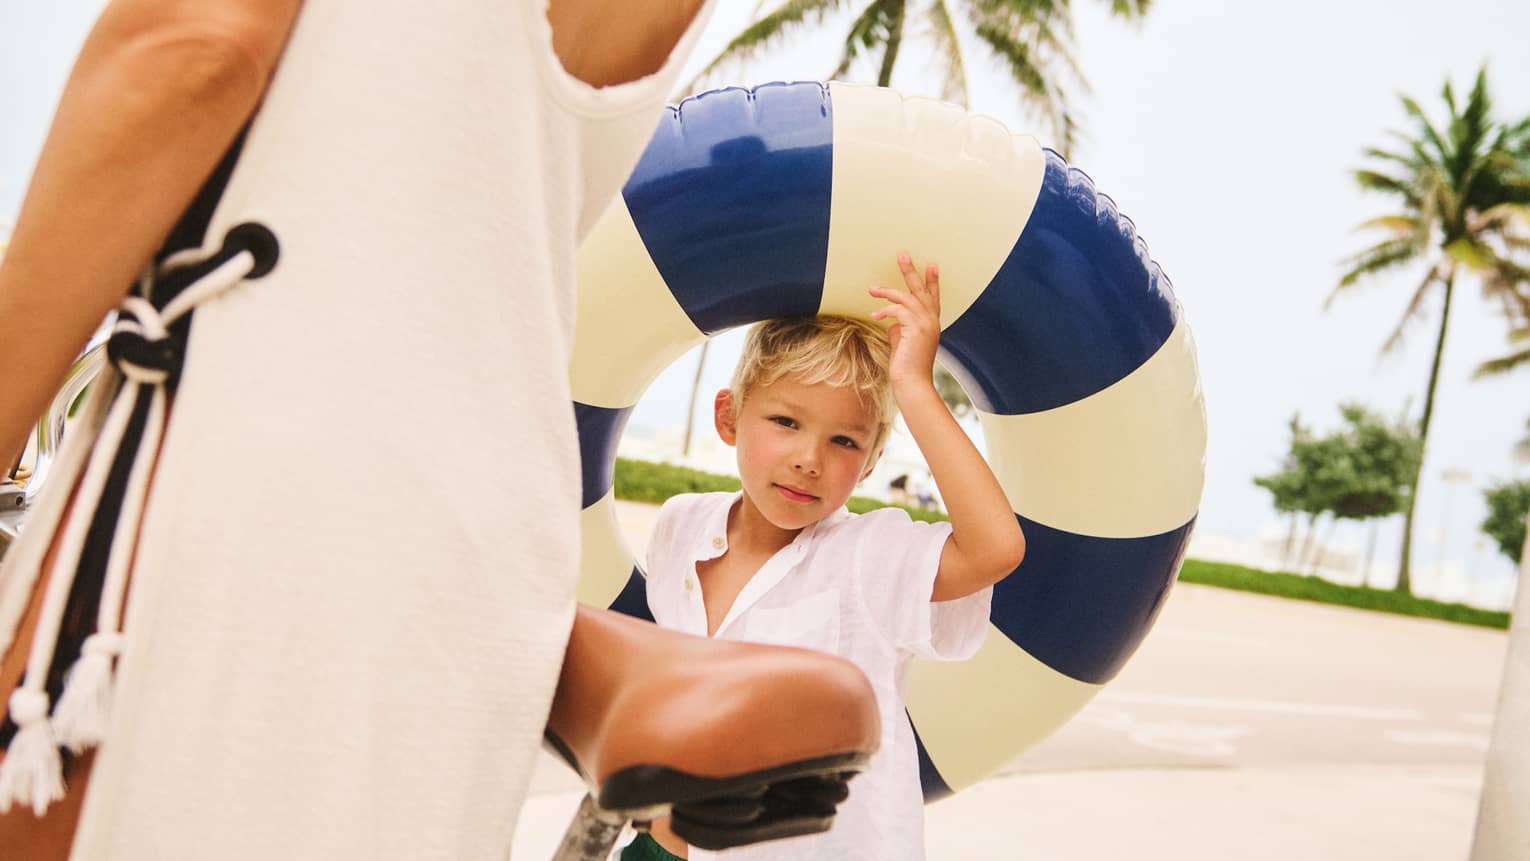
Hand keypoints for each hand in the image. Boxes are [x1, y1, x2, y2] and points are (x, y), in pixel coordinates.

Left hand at [868, 253, 940, 394]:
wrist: (912, 383)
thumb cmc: (906, 366)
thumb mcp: (903, 342)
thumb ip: (900, 327)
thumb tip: (890, 319)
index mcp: (931, 323)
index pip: (933, 297)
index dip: (932, 281)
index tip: (931, 265)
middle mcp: (932, 321)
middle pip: (921, 290)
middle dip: (911, 271)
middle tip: (903, 254)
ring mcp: (925, 323)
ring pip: (907, 297)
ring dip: (887, 291)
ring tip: (872, 288)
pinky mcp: (915, 328)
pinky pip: (898, 310)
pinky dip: (885, 310)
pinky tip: (875, 316)